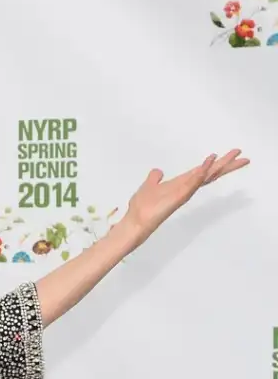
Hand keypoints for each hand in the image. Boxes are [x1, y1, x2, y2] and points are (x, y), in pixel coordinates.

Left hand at [116, 149, 249, 250]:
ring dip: (219, 166)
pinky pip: (191, 183)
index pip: (203, 172)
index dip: (216, 164)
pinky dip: (200, 173)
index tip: (232, 156)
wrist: (134, 222)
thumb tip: (158, 171)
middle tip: (244, 157)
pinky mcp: (178, 198)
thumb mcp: (148, 186)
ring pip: (205, 177)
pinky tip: (208, 163)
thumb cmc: (141, 207)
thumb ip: (154, 178)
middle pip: (210, 175)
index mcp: (181, 184)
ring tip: (234, 156)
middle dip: (226, 166)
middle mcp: (185, 188)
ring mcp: (183, 193)